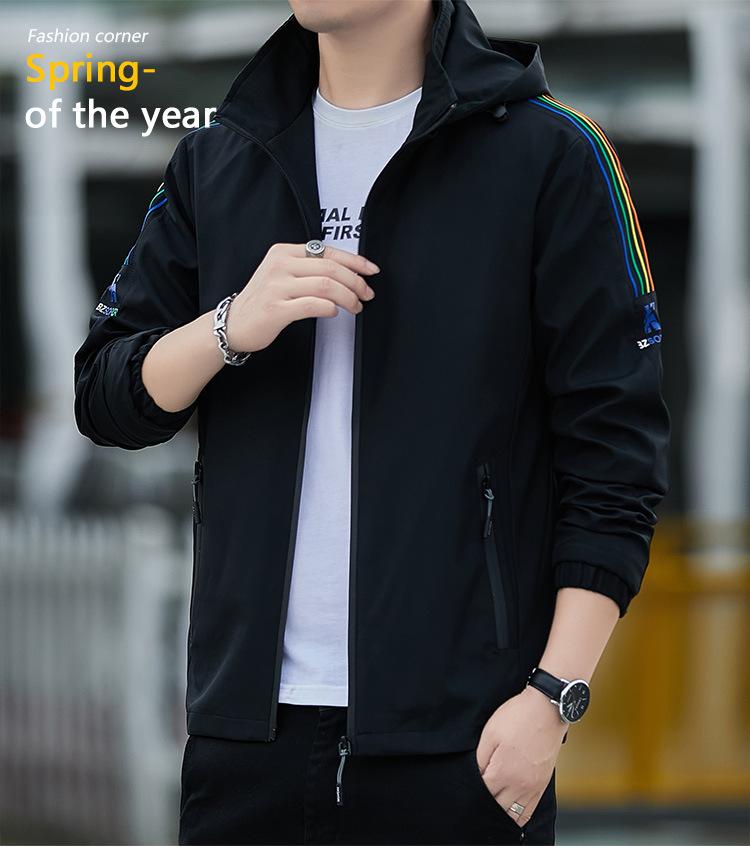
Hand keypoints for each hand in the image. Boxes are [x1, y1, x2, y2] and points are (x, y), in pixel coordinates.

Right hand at [225, 242, 378, 352]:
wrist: (234, 323)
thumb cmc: (263, 300)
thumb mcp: (282, 274)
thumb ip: (308, 268)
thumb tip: (347, 272)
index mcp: (284, 252)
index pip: (328, 251)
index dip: (355, 261)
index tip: (371, 271)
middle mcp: (280, 265)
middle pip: (330, 268)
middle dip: (355, 282)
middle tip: (367, 294)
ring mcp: (276, 286)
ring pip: (325, 286)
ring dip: (348, 298)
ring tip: (355, 307)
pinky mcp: (275, 309)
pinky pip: (312, 305)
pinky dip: (329, 309)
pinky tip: (334, 313)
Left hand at [475, 685, 567, 827]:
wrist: (546, 710)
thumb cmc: (517, 717)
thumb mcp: (490, 733)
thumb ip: (480, 759)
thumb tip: (474, 776)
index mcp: (503, 772)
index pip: (482, 794)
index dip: (472, 790)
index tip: (467, 786)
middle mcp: (519, 786)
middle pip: (497, 808)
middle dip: (484, 803)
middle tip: (475, 797)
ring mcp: (533, 788)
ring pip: (514, 815)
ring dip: (501, 813)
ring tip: (491, 805)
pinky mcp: (542, 785)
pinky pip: (529, 811)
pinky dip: (518, 816)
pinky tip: (509, 811)